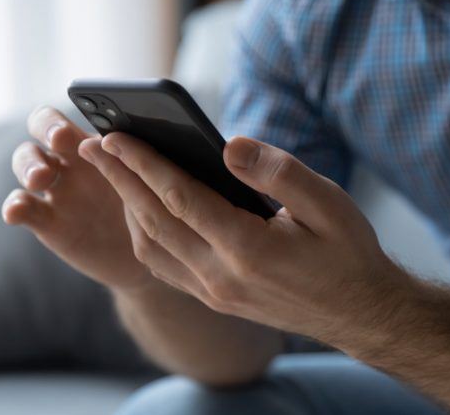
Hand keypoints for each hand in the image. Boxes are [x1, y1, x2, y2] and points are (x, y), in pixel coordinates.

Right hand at [2, 106, 156, 291]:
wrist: (154, 251)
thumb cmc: (158, 203)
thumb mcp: (157, 178)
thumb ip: (150, 155)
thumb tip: (172, 131)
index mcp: (94, 141)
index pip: (64, 115)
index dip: (57, 120)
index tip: (65, 134)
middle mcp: (70, 159)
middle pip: (39, 129)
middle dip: (44, 131)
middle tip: (58, 143)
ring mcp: (55, 190)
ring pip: (26, 164)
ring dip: (28, 166)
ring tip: (40, 179)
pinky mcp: (47, 222)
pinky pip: (22, 208)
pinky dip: (15, 207)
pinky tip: (16, 213)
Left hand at [79, 133, 403, 340]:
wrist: (359, 314)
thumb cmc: (348, 253)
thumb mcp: (329, 204)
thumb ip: (279, 172)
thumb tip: (230, 145)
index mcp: (247, 249)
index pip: (178, 197)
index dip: (142, 163)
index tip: (114, 135)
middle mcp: (220, 276)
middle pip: (153, 220)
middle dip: (118, 179)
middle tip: (90, 146)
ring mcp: (213, 293)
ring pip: (151, 246)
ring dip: (125, 206)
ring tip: (109, 172)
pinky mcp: (214, 299)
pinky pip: (163, 265)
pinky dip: (143, 233)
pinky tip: (139, 211)